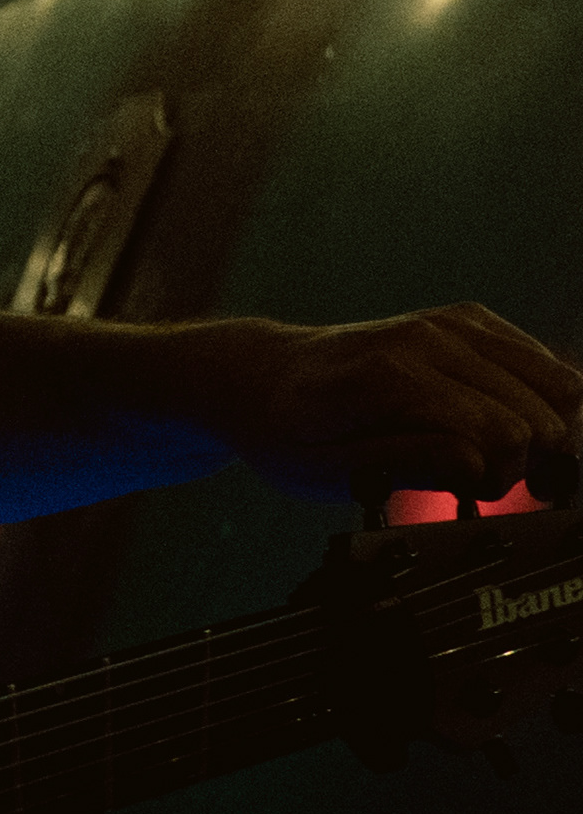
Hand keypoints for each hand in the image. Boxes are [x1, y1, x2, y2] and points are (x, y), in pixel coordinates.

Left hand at [203, 304, 582, 510]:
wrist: (261, 374)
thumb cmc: (288, 428)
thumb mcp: (327, 470)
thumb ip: (407, 464)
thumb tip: (479, 463)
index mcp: (388, 376)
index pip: (500, 432)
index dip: (501, 479)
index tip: (472, 495)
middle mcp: (425, 337)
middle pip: (536, 413)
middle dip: (525, 461)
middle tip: (481, 481)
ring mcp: (450, 321)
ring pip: (558, 381)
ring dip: (544, 429)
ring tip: (500, 455)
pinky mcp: (468, 318)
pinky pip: (543, 361)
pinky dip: (542, 399)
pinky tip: (508, 422)